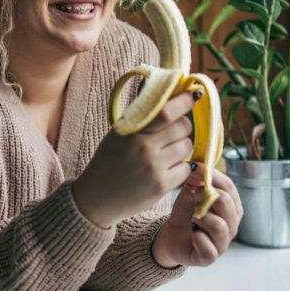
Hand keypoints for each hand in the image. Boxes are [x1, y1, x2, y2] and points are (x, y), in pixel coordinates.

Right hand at [72, 92, 195, 227]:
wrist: (96, 198)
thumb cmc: (107, 162)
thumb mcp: (118, 134)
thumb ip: (141, 116)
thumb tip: (166, 92)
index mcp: (131, 131)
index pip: (166, 112)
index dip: (184, 101)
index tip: (193, 95)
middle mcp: (143, 148)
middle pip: (183, 128)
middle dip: (183, 127)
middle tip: (173, 132)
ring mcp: (154, 168)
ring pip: (187, 147)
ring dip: (181, 148)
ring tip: (165, 154)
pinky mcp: (161, 186)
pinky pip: (185, 169)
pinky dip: (179, 168)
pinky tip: (164, 170)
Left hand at [151, 162, 243, 267]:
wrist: (170, 237)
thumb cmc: (185, 215)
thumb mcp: (188, 194)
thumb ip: (194, 181)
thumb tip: (197, 166)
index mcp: (230, 207)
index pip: (230, 188)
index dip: (215, 177)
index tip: (198, 169)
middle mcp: (231, 225)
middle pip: (228, 204)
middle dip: (208, 196)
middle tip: (194, 195)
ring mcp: (223, 242)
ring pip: (220, 226)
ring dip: (202, 217)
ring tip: (193, 215)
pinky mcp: (210, 257)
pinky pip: (209, 248)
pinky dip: (198, 239)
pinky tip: (193, 235)